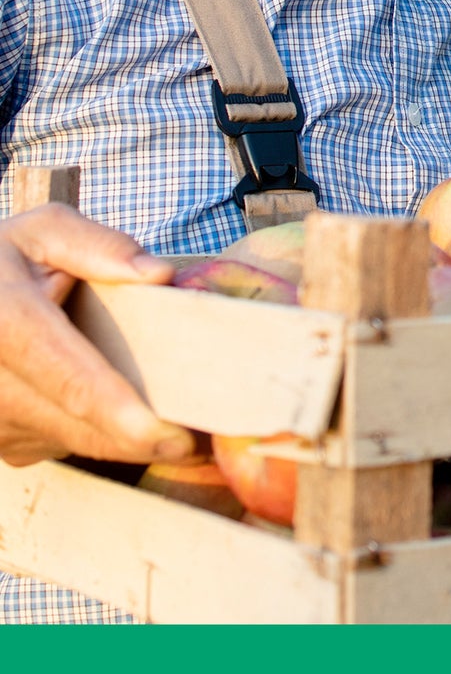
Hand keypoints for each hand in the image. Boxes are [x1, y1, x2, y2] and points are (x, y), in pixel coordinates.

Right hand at [0, 202, 196, 467]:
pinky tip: (122, 411)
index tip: (173, 437)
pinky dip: (97, 432)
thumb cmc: (5, 259)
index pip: (72, 379)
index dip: (122, 413)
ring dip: (123, 439)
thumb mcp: (45, 232)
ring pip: (73, 441)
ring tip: (174, 425)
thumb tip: (159, 274)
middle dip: (143, 438)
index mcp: (6, 322)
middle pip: (79, 424)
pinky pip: (60, 443)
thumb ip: (100, 247)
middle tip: (206, 442)